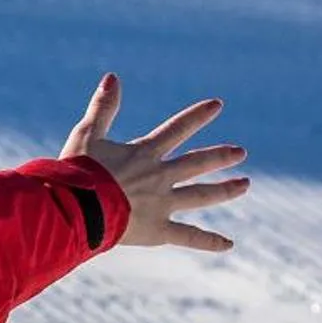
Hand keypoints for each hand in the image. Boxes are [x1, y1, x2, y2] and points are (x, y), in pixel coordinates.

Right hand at [60, 75, 250, 251]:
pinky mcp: (158, 230)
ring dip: (225, 190)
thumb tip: (112, 77)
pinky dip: (208, 242)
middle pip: (198, 164)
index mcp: (144, 154)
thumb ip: (102, 108)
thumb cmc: (76, 172)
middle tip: (241, 153)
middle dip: (221, 156)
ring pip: (201, 196)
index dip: (197, 116)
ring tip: (244, 185)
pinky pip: (188, 237)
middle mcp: (160, 177)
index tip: (217, 105)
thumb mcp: (86, 135)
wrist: (77, 208)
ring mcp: (162, 204)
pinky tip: (228, 245)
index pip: (177, 129)